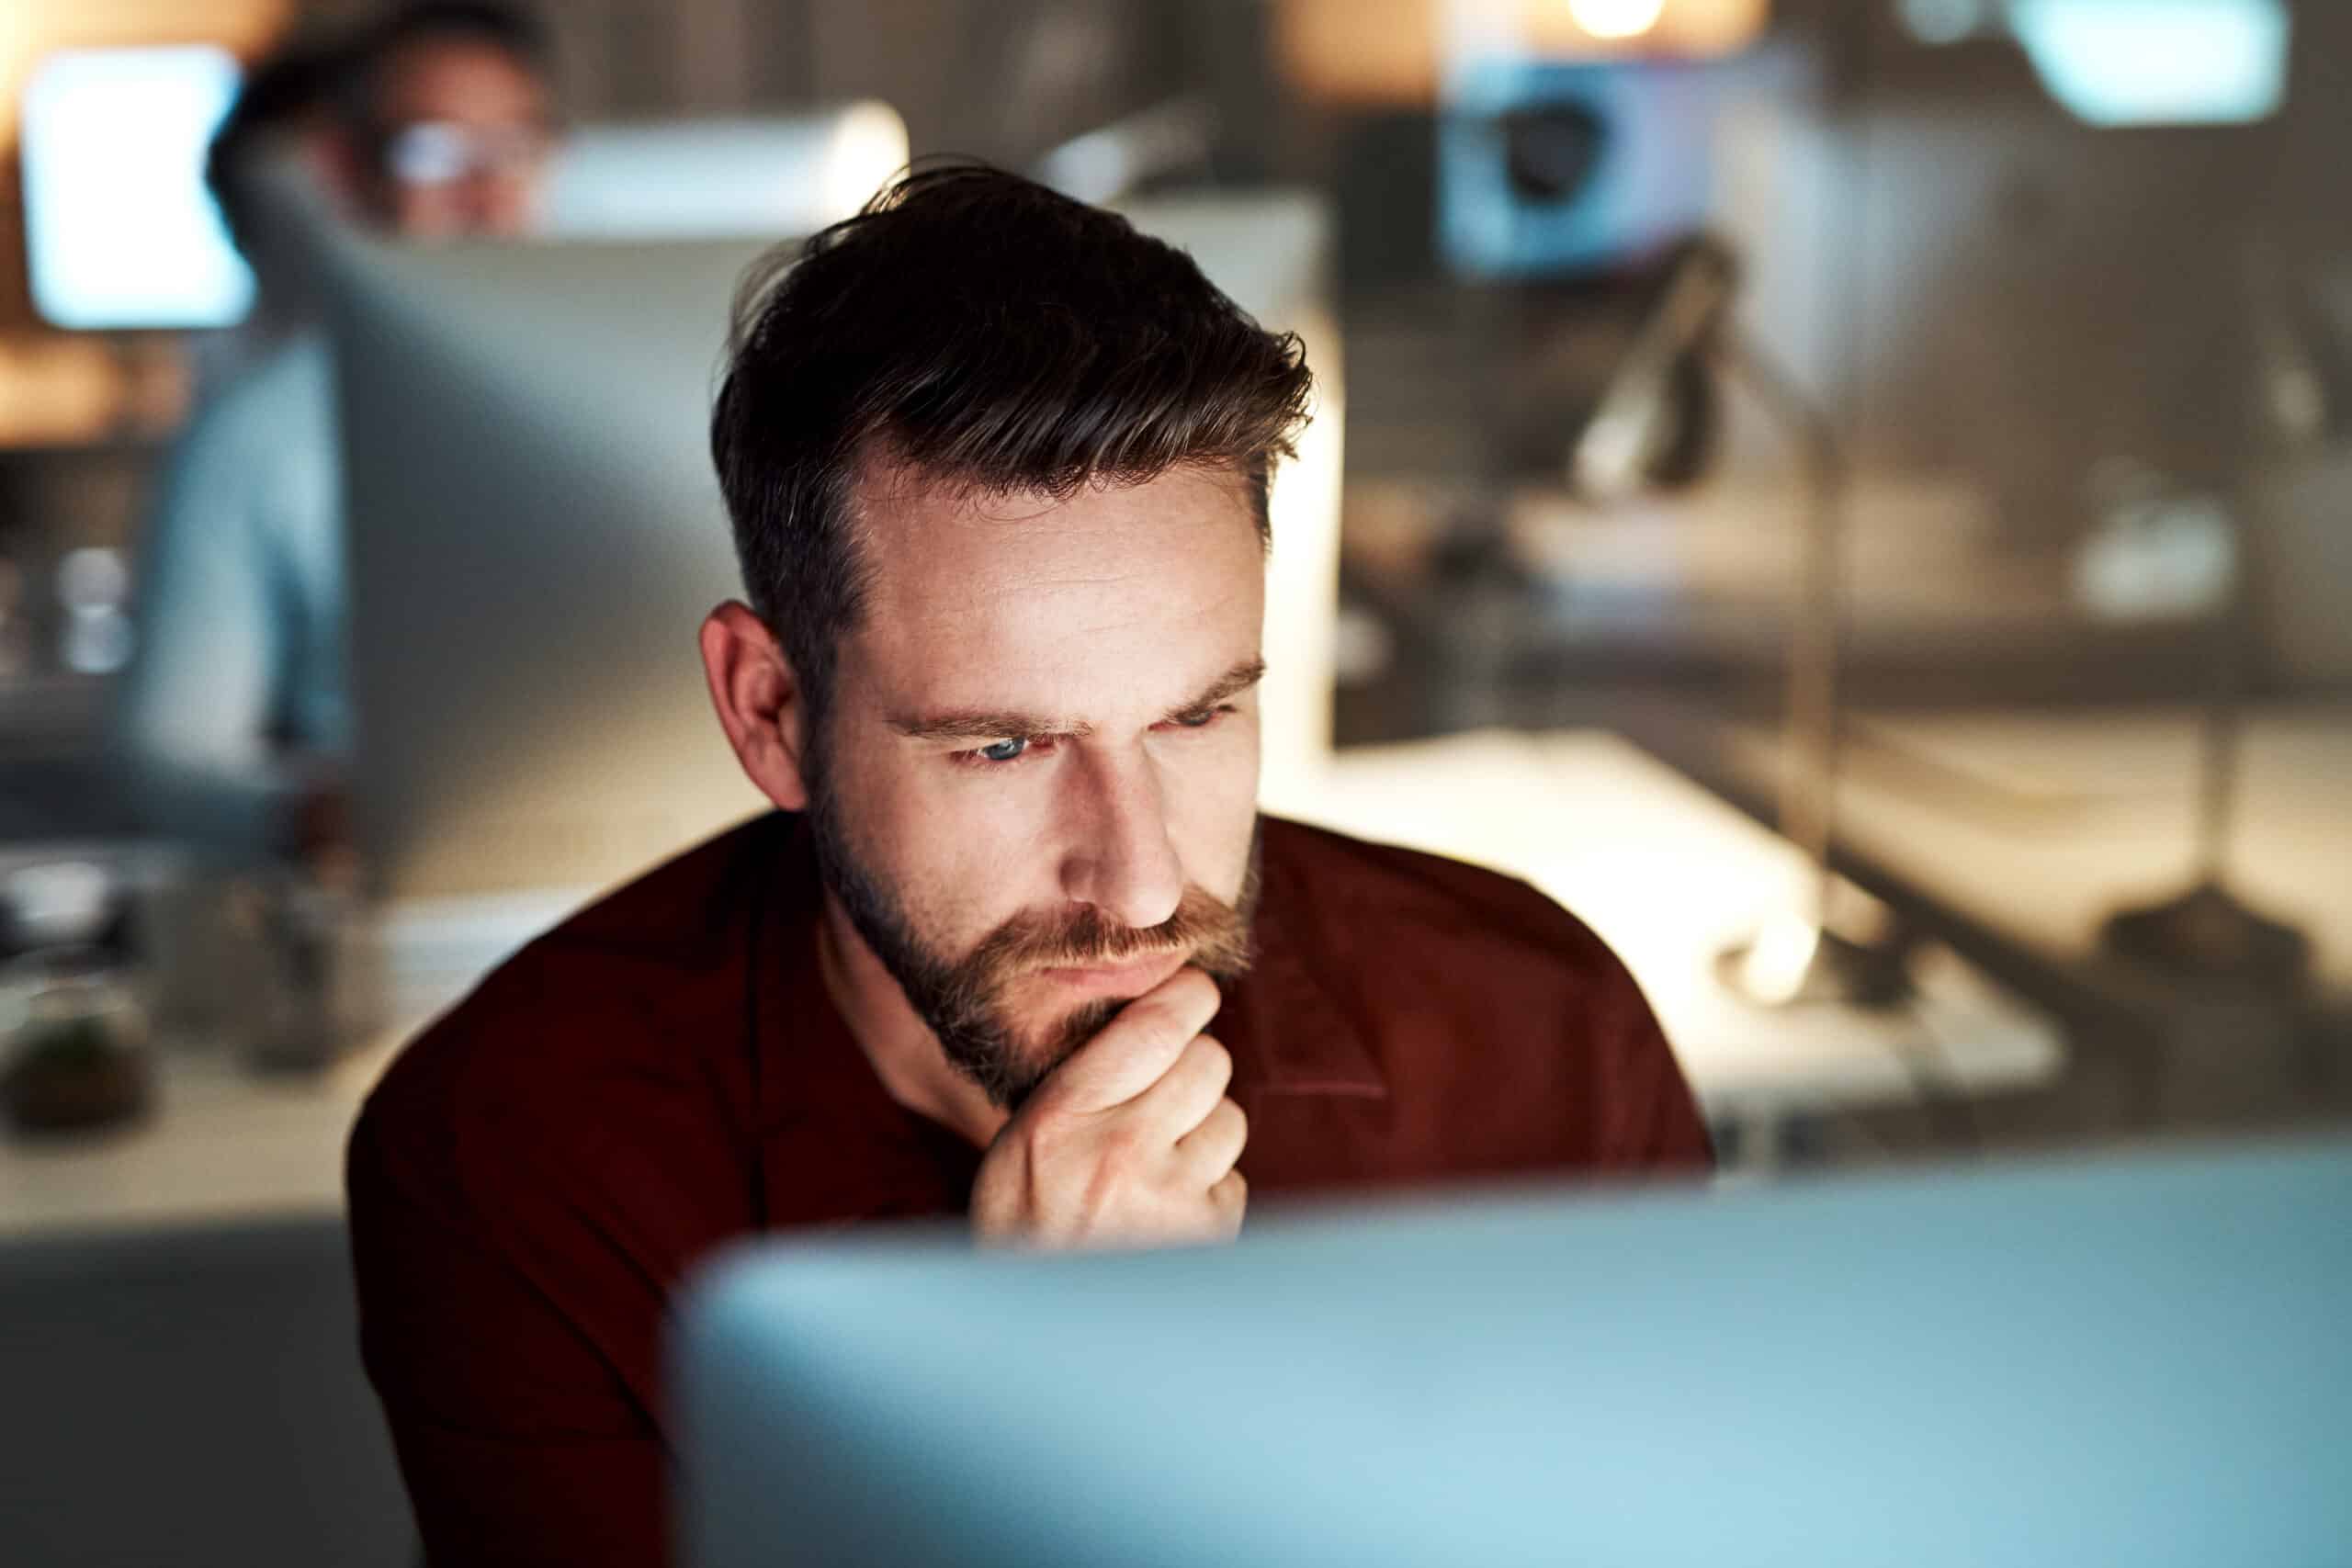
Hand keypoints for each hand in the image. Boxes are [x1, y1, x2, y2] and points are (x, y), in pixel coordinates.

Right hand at [970, 967, 1247, 1249]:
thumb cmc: (1023, 1226)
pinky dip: (1209, 1188)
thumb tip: (1154, 1015)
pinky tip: (1167, 1210)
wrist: (1036, 1332)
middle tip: (1167, 1092)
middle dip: (1195, 1068)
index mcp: (1062, 1116)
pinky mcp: (1207, 1235)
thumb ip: (1079, 1082)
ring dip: (1205, 1131)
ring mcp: (1170, 1197)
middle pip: (1207, 1063)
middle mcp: (1119, 1151)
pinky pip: (1233, 1179)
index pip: (1154, 1027)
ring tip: (1158, 1165)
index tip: (1194, 992)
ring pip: (1229, 1118)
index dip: (1187, 997)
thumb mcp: (1020, 1143)